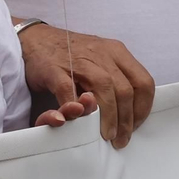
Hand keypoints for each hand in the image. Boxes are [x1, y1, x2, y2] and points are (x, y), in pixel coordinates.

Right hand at [18, 23, 154, 148]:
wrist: (35, 40)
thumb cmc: (72, 55)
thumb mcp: (102, 60)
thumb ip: (117, 80)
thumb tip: (131, 114)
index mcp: (116, 52)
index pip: (143, 82)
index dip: (142, 109)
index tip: (135, 126)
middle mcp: (101, 54)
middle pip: (125, 90)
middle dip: (126, 119)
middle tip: (121, 139)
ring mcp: (78, 61)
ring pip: (104, 89)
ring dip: (108, 117)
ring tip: (106, 135)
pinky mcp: (55, 69)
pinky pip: (69, 91)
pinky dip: (76, 109)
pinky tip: (80, 122)